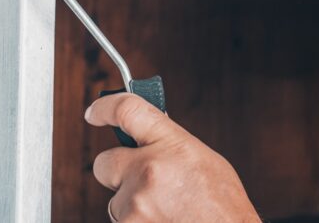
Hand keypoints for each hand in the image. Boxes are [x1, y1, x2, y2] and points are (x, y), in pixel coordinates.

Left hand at [86, 93, 259, 222]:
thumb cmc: (223, 206)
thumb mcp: (203, 161)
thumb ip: (170, 146)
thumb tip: (144, 137)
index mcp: (171, 144)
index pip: (126, 110)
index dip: (105, 107)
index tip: (94, 112)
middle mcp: (148, 169)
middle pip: (105, 162)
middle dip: (116, 172)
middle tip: (137, 182)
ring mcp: (136, 203)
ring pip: (116, 201)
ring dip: (133, 207)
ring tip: (166, 213)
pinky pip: (122, 222)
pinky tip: (163, 222)